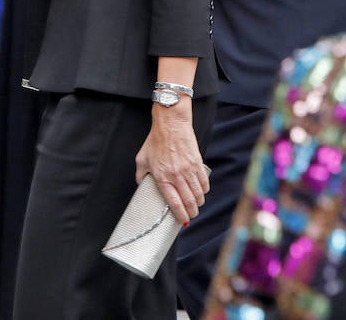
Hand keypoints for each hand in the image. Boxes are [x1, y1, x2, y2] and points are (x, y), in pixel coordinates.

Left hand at [135, 102, 208, 225]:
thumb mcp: (141, 159)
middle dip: (192, 212)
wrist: (171, 124)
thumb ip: (141, 175)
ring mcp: (188, 169)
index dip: (180, 215)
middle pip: (189, 201)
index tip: (183, 221)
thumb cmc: (156, 140)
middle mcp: (177, 176)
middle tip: (191, 215)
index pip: (174, 203)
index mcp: (162, 177)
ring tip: (196, 205)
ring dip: (199, 203)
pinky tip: (201, 192)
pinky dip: (204, 190)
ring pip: (198, 194)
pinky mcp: (197, 162)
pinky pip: (204, 182)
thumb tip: (142, 185)